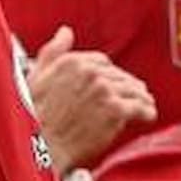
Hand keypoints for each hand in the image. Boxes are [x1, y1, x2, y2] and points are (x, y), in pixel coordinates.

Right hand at [28, 26, 156, 170]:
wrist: (41, 147)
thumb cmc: (33, 118)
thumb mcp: (36, 76)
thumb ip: (53, 52)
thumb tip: (65, 33)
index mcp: (72, 62)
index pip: (102, 62)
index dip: (108, 75)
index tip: (110, 85)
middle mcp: (90, 72)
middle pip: (120, 76)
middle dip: (125, 87)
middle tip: (130, 98)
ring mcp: (105, 90)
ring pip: (133, 90)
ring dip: (140, 98)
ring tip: (143, 105)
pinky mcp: (116, 110)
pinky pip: (140, 108)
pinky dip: (147, 112)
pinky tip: (147, 116)